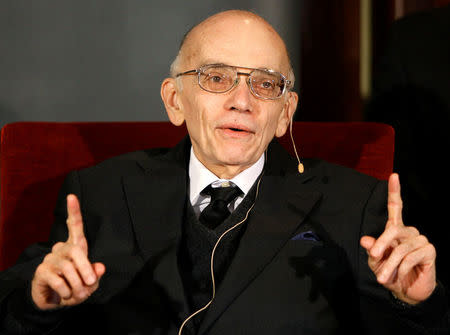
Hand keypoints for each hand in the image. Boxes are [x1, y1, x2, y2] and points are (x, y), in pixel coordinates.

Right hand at [31, 194, 104, 309]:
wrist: (55, 300)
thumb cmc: (76, 286)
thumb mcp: (90, 283)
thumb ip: (96, 275)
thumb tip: (100, 268)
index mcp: (76, 246)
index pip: (75, 226)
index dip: (74, 211)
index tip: (72, 196)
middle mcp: (61, 248)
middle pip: (76, 251)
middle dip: (86, 269)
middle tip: (90, 284)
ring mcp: (50, 259)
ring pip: (69, 268)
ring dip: (77, 285)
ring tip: (78, 294)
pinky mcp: (41, 272)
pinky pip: (58, 281)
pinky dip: (67, 292)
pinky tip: (65, 296)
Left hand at [360, 173, 436, 304]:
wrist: (406, 292)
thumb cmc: (390, 273)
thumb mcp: (376, 262)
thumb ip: (372, 250)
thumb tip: (365, 240)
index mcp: (395, 230)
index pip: (396, 207)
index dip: (394, 191)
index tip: (393, 175)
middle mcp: (409, 232)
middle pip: (393, 230)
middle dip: (382, 244)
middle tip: (374, 257)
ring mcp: (420, 240)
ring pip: (401, 249)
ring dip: (389, 265)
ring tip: (384, 278)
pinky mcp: (429, 251)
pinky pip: (410, 257)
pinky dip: (401, 269)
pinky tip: (401, 275)